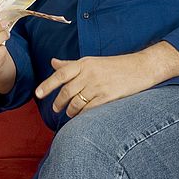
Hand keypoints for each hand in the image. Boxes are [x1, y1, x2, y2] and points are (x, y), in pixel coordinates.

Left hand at [35, 53, 155, 117]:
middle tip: (56, 109)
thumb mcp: (92, 61)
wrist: (140, 68)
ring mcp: (98, 86)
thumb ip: (71, 64)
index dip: (47, 85)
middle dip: (58, 103)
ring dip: (70, 111)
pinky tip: (82, 117)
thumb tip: (52, 62)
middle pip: (67, 92)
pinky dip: (82, 115)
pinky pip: (89, 110)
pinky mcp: (107, 97)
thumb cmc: (115, 65)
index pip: (61, 74)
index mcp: (85, 63)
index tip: (37, 94)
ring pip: (76, 103)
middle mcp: (89, 74)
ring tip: (70, 113)